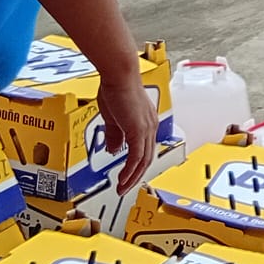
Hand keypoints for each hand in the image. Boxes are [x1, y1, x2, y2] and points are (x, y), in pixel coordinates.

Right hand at [97, 70, 158, 190]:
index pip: (144, 148)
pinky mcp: (139, 129)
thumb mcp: (113, 117)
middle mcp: (150, 125)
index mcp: (146, 121)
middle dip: (135, 175)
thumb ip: (115, 135)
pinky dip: (130, 170)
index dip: (137, 164)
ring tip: (121, 188)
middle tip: (124, 187)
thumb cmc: (115, 88)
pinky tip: (122, 178)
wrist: (119, 74)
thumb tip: (115, 151)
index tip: (127, 175)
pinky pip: (137, 156)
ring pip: (144, 160)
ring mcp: (146, 127)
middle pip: (147, 157)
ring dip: (132, 176)